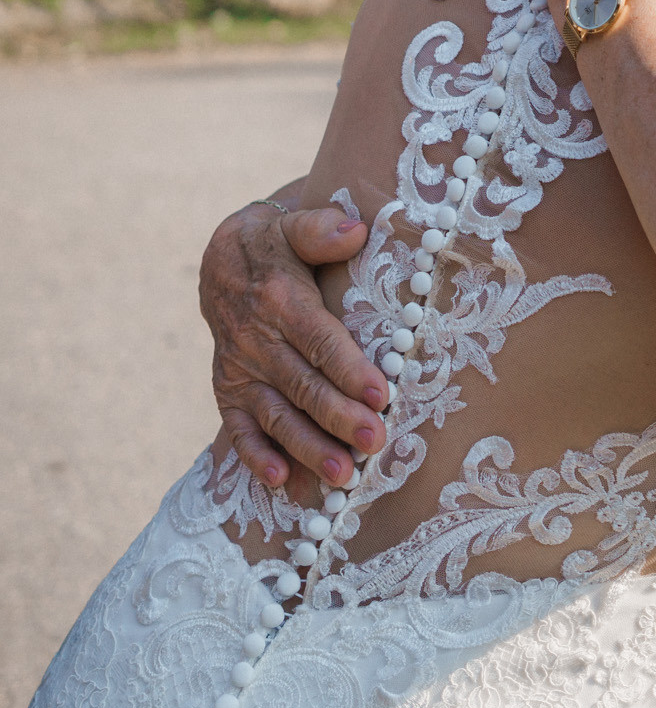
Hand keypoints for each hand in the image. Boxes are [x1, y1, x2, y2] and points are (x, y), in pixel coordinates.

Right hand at [202, 203, 380, 501]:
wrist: (224, 260)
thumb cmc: (279, 244)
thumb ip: (321, 229)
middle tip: (376, 442)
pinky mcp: (229, 390)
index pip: (319, 339)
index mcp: (279, 300)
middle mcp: (255, 340)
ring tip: (343, 476)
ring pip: (276, 415)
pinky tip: (281, 482)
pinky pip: (238, 429)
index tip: (380, 393)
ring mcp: (241, 370)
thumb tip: (354, 229)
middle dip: (339, 418)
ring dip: (308, 448)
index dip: (348, 368)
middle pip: (302, 386)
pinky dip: (256, 457)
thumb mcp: (295, 224)